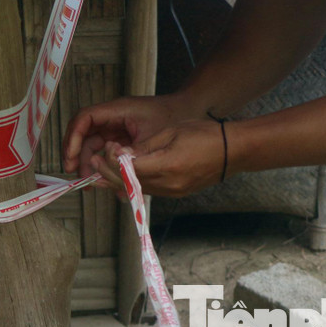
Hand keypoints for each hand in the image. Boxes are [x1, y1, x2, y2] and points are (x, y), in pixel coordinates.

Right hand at [61, 94, 197, 183]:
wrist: (192, 109)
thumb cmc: (174, 116)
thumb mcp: (153, 138)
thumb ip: (133, 156)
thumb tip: (115, 177)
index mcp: (117, 109)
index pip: (84, 119)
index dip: (73, 139)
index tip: (70, 160)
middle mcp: (114, 116)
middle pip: (85, 134)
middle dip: (78, 155)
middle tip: (77, 176)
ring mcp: (119, 126)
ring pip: (96, 144)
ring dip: (91, 162)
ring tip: (92, 183)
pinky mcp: (125, 136)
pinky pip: (108, 150)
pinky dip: (106, 164)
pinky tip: (109, 180)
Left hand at [92, 116, 228, 197]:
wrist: (232, 151)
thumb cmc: (204, 134)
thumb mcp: (171, 132)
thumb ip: (144, 146)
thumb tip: (121, 155)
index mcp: (166, 166)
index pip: (128, 170)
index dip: (111, 161)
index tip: (107, 147)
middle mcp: (168, 185)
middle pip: (128, 185)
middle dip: (107, 173)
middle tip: (94, 160)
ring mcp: (172, 192)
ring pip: (136, 190)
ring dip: (117, 180)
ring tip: (103, 168)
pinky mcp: (176, 194)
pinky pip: (148, 190)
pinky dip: (133, 183)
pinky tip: (124, 174)